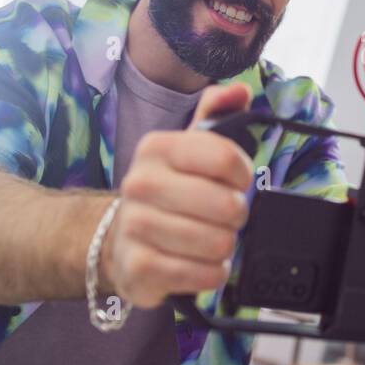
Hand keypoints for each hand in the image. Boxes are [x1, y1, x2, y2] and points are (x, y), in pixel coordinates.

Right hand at [101, 83, 253, 307]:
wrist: (121, 241)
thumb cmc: (169, 192)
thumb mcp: (189, 148)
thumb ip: (216, 114)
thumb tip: (239, 90)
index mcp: (156, 148)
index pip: (226, 156)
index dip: (243, 174)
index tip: (235, 181)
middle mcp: (139, 184)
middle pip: (227, 205)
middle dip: (235, 216)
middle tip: (222, 217)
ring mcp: (136, 227)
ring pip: (218, 243)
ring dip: (223, 246)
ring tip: (207, 239)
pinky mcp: (139, 269)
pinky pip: (204, 274)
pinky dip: (211, 273)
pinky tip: (197, 263)